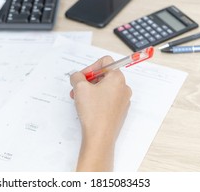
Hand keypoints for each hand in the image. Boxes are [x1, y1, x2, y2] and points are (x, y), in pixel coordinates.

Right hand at [70, 56, 131, 170]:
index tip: (82, 76)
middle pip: (105, 75)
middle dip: (88, 80)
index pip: (105, 62)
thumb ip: (76, 76)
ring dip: (90, 90)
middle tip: (77, 88)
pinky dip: (96, 99)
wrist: (100, 137)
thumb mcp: (80, 87)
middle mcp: (123, 88)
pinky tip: (87, 107)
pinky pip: (107, 99)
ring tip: (79, 98)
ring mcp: (123, 100)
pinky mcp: (119, 111)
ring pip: (105, 88)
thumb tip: (76, 76)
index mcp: (117, 78)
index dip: (91, 67)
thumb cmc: (94, 112)